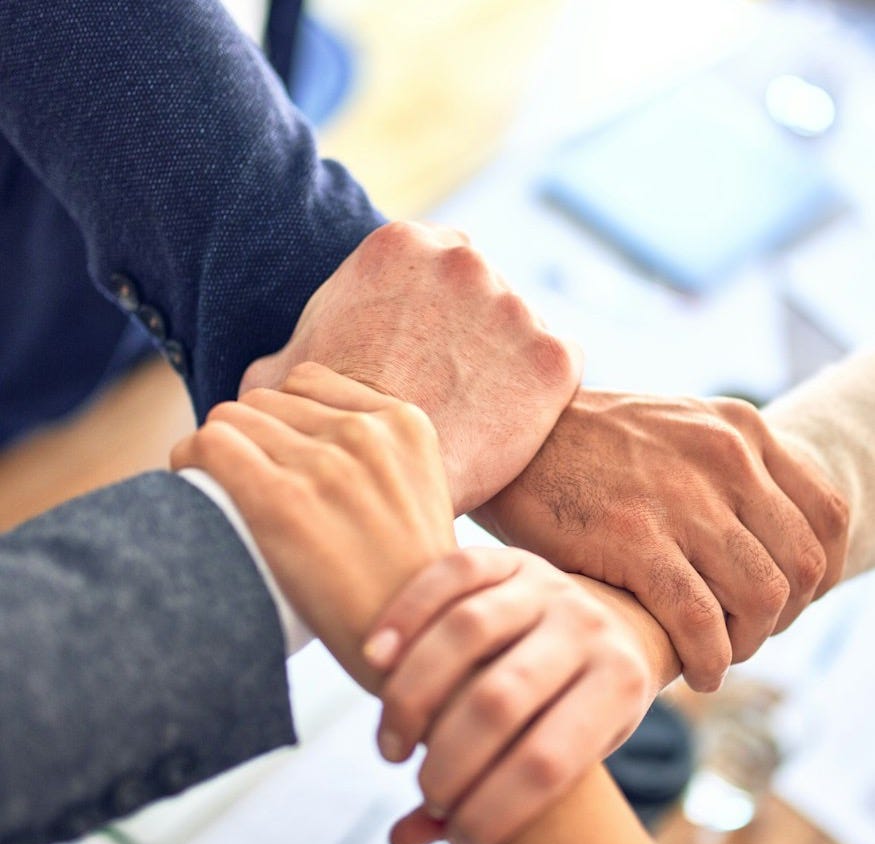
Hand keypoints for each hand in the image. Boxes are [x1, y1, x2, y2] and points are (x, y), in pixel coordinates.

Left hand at [170, 363, 456, 690]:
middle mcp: (367, 434)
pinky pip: (208, 446)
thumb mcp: (419, 500)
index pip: (309, 383)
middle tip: (247, 490)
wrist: (414, 652)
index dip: (284, 422)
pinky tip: (194, 491)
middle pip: (265, 401)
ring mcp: (325, 465)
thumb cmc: (407, 593)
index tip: (278, 463)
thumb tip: (305, 448)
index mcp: (406, 426)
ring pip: (230, 418)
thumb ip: (375, 462)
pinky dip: (189, 463)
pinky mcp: (281, 501)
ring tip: (222, 496)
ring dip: (217, 454)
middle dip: (250, 441)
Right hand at [239, 221, 582, 514]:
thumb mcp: (279, 379)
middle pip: (482, 290)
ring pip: (521, 330)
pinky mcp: (554, 357)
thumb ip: (289, 353)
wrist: (376, 485)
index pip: (432, 264)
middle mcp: (463, 260)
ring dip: (506, 363)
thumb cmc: (321, 432)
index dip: (429, 313)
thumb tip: (269, 372)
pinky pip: (559, 370)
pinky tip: (508, 428)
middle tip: (449, 387)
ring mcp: (514, 306)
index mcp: (397, 245)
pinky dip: (542, 397)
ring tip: (474, 416)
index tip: (422, 353)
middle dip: (471, 331)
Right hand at [361, 547, 655, 843]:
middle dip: (450, 761)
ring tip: (392, 748)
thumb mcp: (565, 758)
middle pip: (501, 699)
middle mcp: (590, 628)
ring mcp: (549, 584)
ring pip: (467, 633)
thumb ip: (491, 798)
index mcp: (620, 685)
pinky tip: (372, 662)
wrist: (610, 627)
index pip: (549, 762)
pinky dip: (405, 617)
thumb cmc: (576, 713)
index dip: (496, 811)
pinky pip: (450, 576)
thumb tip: (402, 841)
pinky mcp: (509, 557)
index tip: (461, 840)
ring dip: (413, 697)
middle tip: (423, 789)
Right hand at [473, 389, 848, 691]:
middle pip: (801, 564)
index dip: (820, 574)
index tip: (787, 603)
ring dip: (747, 644)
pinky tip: (695, 673)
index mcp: (742, 431)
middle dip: (782, 617)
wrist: (509, 436)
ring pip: (760, 597)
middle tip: (744, 635)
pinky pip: (700, 620)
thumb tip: (761, 538)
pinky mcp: (634, 539)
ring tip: (718, 656)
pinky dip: (709, 659)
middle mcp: (726, 459)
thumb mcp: (674, 432)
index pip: (827, 515)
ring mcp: (683, 499)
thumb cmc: (584, 447)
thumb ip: (723, 472)